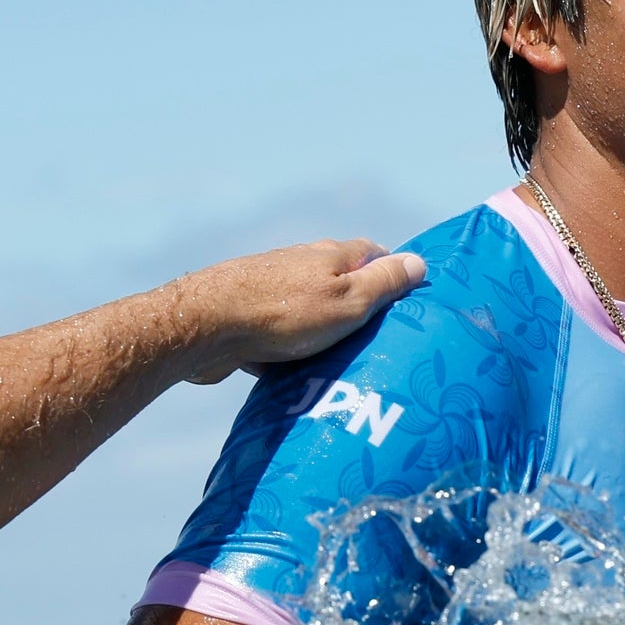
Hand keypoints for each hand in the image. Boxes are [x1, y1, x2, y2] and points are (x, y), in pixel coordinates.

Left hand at [177, 239, 426, 383]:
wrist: (205, 326)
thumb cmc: (285, 314)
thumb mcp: (349, 301)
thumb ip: (384, 283)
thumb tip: (420, 261)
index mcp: (332, 255)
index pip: (374, 253)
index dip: (391, 273)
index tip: (404, 301)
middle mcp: (302, 263)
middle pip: (341, 280)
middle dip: (357, 305)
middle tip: (376, 340)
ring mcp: (272, 286)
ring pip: (309, 306)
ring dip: (322, 328)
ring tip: (337, 363)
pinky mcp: (247, 313)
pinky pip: (280, 329)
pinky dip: (291, 345)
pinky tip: (294, 371)